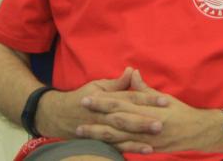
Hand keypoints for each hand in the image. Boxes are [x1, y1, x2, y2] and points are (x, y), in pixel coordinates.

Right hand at [38, 67, 167, 152]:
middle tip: (161, 124)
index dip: (147, 99)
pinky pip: (115, 147)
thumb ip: (118, 83)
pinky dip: (129, 150)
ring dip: (137, 139)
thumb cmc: (82, 97)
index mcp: (106, 99)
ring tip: (154, 143)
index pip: (130, 97)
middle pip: (126, 118)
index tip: (165, 100)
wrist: (57, 115)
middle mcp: (103, 115)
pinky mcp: (99, 142)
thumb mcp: (98, 86)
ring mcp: (100, 130)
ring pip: (120, 135)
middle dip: (143, 121)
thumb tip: (132, 71)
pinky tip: (145, 151)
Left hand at [78, 70, 222, 153]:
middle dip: (95, 117)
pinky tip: (100, 146)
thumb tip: (132, 73)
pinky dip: (113, 147)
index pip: (120, 103)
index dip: (102, 101)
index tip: (86, 98)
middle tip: (79, 113)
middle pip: (114, 120)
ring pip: (116, 137)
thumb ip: (144, 88)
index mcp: (146, 108)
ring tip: (81, 132)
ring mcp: (144, 138)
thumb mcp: (162, 97)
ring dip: (97, 134)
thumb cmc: (180, 112)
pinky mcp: (146, 149)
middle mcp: (143, 123)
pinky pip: (126, 148)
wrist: (197, 131)